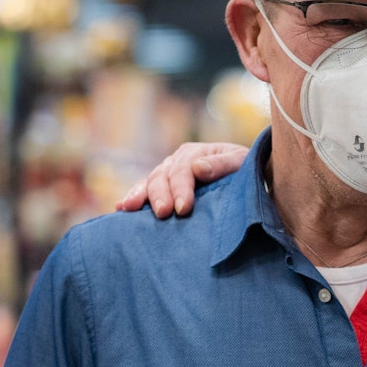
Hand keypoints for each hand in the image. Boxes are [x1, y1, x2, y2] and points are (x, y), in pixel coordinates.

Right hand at [116, 142, 249, 217]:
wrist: (244, 178)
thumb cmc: (245, 171)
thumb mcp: (241, 163)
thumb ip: (222, 165)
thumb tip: (198, 168)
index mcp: (196, 153)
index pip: (184, 169)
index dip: (181, 188)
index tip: (183, 208)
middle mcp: (177, 161)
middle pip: (163, 176)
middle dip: (160, 195)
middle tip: (164, 213)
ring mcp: (167, 173)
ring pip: (150, 182)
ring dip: (140, 195)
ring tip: (129, 209)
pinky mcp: (163, 187)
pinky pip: (144, 190)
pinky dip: (133, 197)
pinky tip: (121, 208)